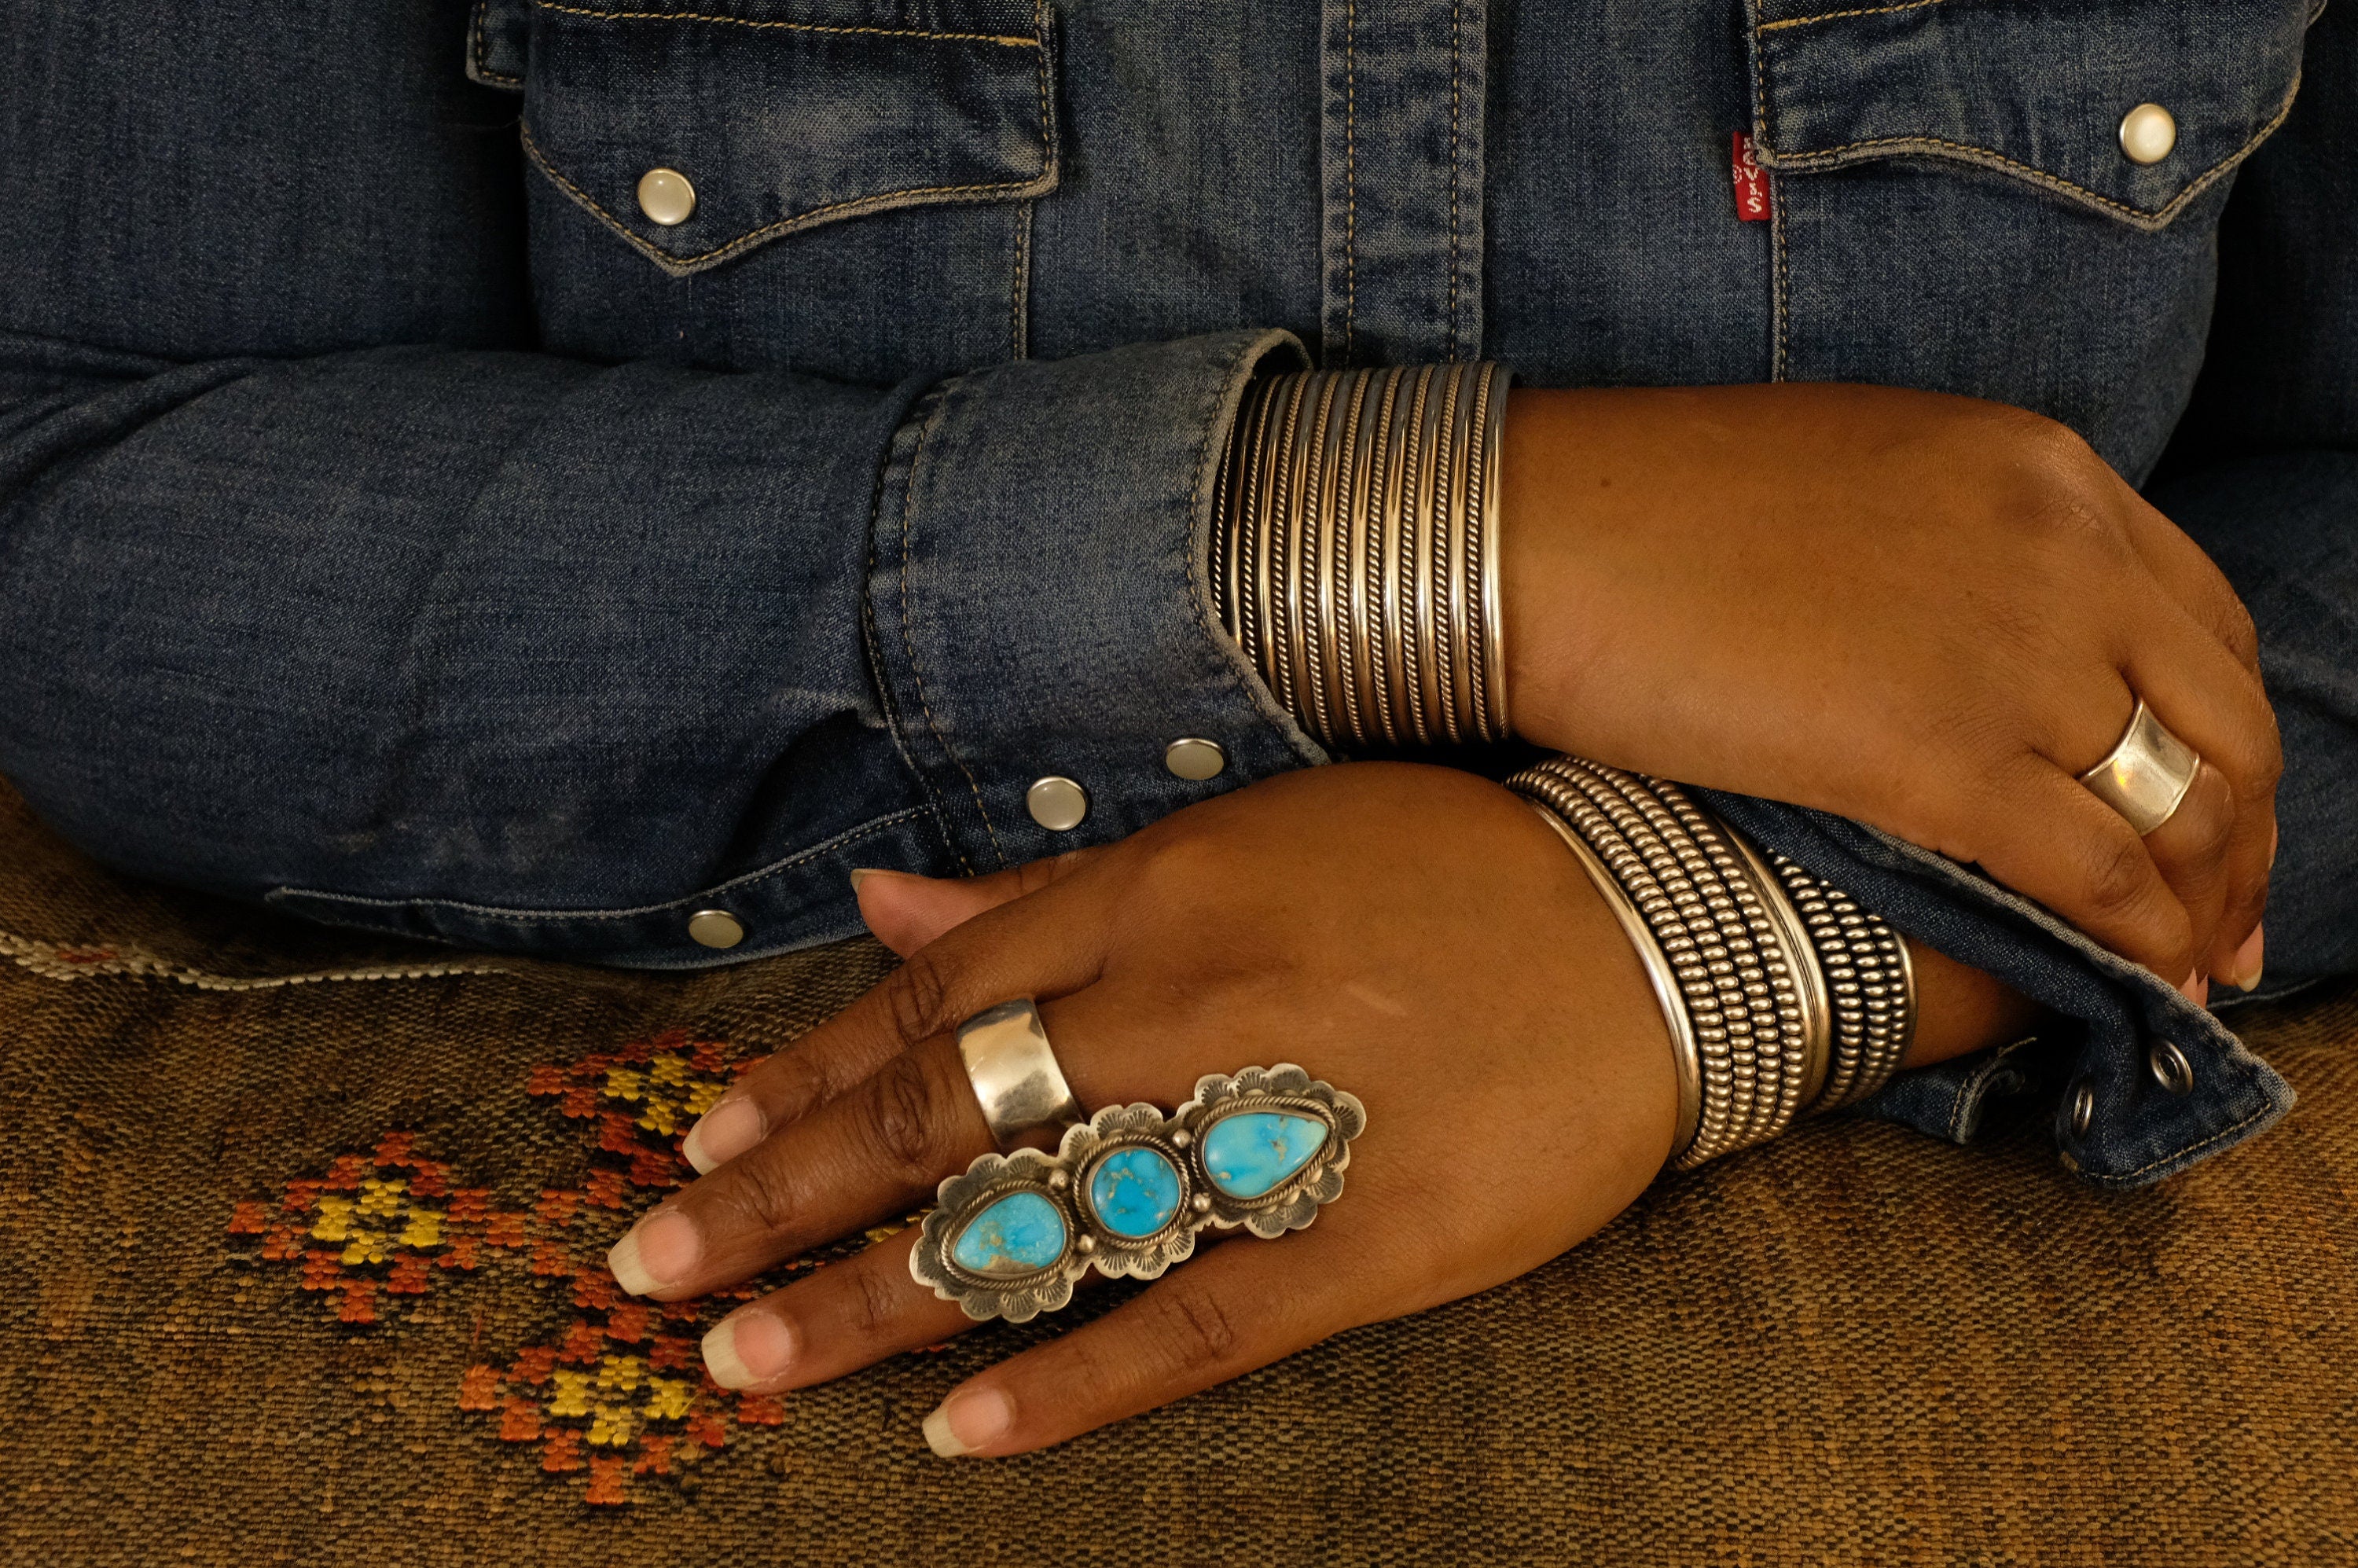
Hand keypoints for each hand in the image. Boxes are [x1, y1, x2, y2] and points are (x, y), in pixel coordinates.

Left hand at [605, 763, 1681, 1454]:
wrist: (1665, 923)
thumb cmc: (1437, 870)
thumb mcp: (1242, 837)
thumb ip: (1055, 892)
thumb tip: (885, 912)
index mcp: (1163, 890)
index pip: (938, 998)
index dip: (806, 1077)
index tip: (707, 1145)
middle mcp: (1200, 1001)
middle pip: (951, 1116)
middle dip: (786, 1197)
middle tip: (658, 1275)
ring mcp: (1287, 1126)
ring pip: (1045, 1227)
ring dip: (880, 1302)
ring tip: (749, 1365)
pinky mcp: (1375, 1239)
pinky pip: (1197, 1324)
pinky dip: (1075, 1381)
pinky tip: (961, 1436)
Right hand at [1501, 383, 2277, 998]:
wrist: (1533, 534)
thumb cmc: (1645, 509)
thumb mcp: (1855, 480)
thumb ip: (1955, 551)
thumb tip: (1980, 651)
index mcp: (2040, 468)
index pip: (2200, 617)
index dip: (2225, 729)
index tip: (2215, 805)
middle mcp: (2063, 548)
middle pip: (2224, 716)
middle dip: (2244, 834)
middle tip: (2228, 919)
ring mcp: (2014, 648)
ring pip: (2179, 803)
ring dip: (2204, 901)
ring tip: (2195, 969)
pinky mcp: (1942, 753)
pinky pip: (2094, 869)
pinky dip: (2140, 938)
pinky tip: (2142, 984)